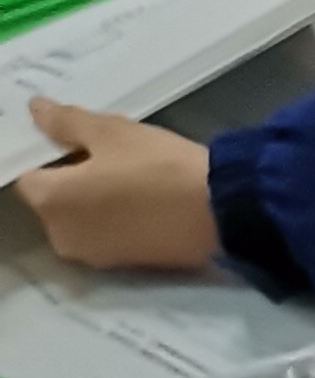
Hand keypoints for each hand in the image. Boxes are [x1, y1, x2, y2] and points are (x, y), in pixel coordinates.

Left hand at [15, 106, 216, 267]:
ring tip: (130, 178)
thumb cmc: (160, 167)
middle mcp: (63, 237)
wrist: (223, 213)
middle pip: (53, 201)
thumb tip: (36, 111)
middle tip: (108, 156)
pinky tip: (144, 202)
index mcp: (51, 202)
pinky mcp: (125, 266)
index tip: (77, 141)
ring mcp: (95, 256)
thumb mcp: (111, 132)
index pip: (29, 174)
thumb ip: (65, 122)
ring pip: (81, 219)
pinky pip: (107, 235)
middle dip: (70, 179)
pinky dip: (115, 219)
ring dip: (93, 200)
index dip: (49, 154)